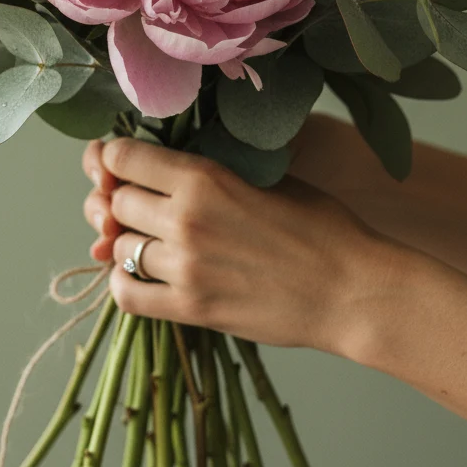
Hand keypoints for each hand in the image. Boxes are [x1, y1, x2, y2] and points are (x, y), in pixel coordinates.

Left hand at [81, 136, 397, 354]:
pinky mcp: (191, 309)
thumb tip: (163, 165)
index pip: (121, 157)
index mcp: (204, 177)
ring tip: (154, 240)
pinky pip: (125, 294)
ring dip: (128, 241)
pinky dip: (124, 282)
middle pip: (115, 202)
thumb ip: (211, 169)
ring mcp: (185, 268)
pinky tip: (143, 274)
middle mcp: (186, 219)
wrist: (351, 289)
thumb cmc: (320, 227)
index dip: (115, 158)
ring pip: (118, 246)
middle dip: (123, 200)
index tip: (122, 165)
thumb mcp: (266, 176)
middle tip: (142, 206)